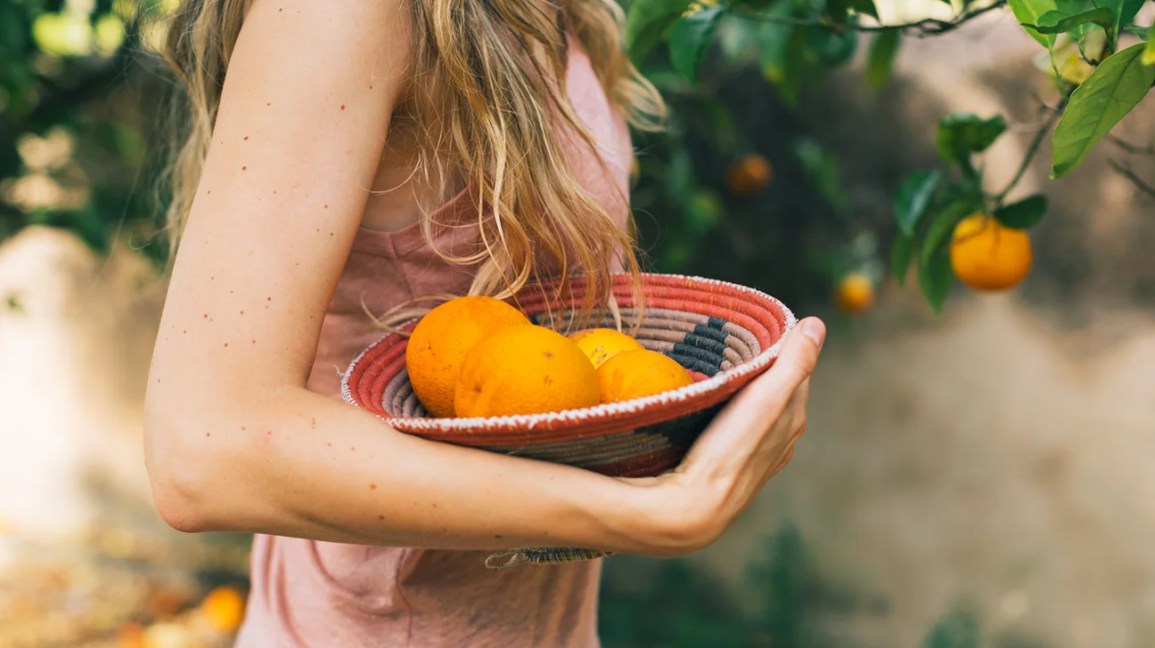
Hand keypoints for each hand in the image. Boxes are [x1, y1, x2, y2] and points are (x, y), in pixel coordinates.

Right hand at [625, 316, 825, 555]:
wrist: (694, 508)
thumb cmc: (730, 451)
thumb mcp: (765, 398)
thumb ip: (793, 362)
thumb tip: (818, 324)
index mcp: (793, 417)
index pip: (795, 367)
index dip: (781, 344)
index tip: (757, 325)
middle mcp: (782, 438)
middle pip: (777, 388)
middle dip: (763, 365)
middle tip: (734, 342)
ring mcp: (758, 456)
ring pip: (757, 410)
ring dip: (745, 390)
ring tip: (720, 370)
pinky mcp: (732, 468)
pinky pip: (738, 430)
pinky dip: (731, 413)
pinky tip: (714, 411)